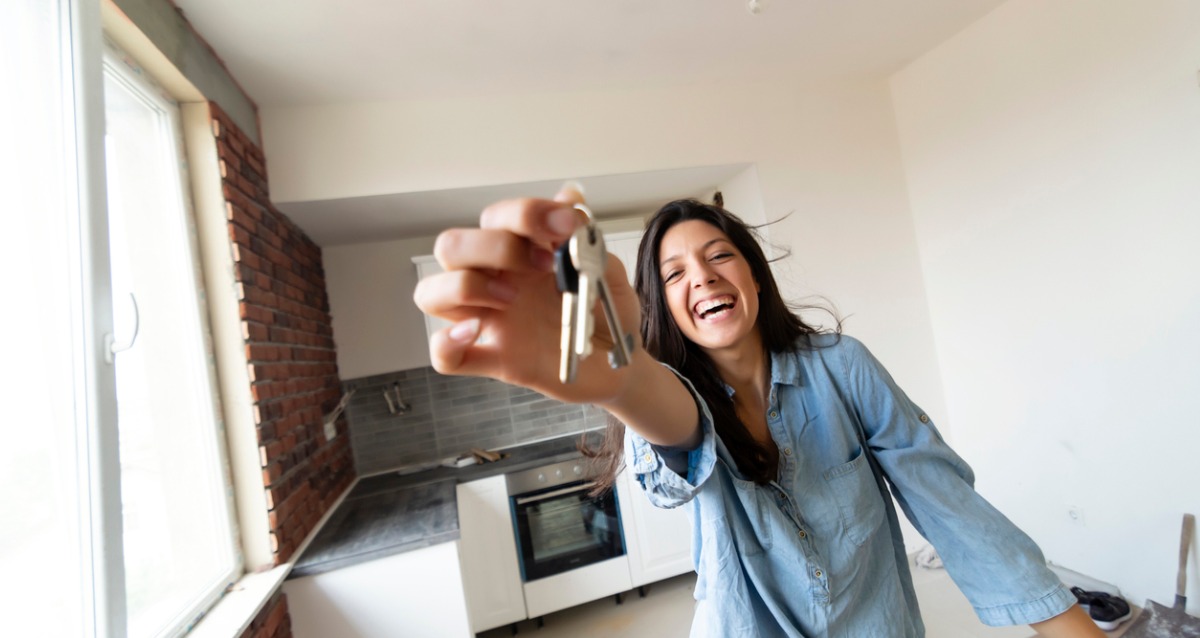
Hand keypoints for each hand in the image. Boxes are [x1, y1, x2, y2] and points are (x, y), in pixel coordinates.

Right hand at [413, 185, 642, 405]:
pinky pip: (444, 357)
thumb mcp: (607, 273)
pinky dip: (446, 345)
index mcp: (520, 252)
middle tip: (542, 265)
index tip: (566, 226)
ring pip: (431, 292)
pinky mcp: (493, 359)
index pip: (496, 217)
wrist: (621, 364)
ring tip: (510, 298)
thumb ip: (587, 239)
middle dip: (492, 246)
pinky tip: (474, 334)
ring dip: (464, 286)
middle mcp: (495, 280)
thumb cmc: (607, 316)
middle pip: (451, 246)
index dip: (525, 214)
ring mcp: (489, 320)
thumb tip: (570, 196)